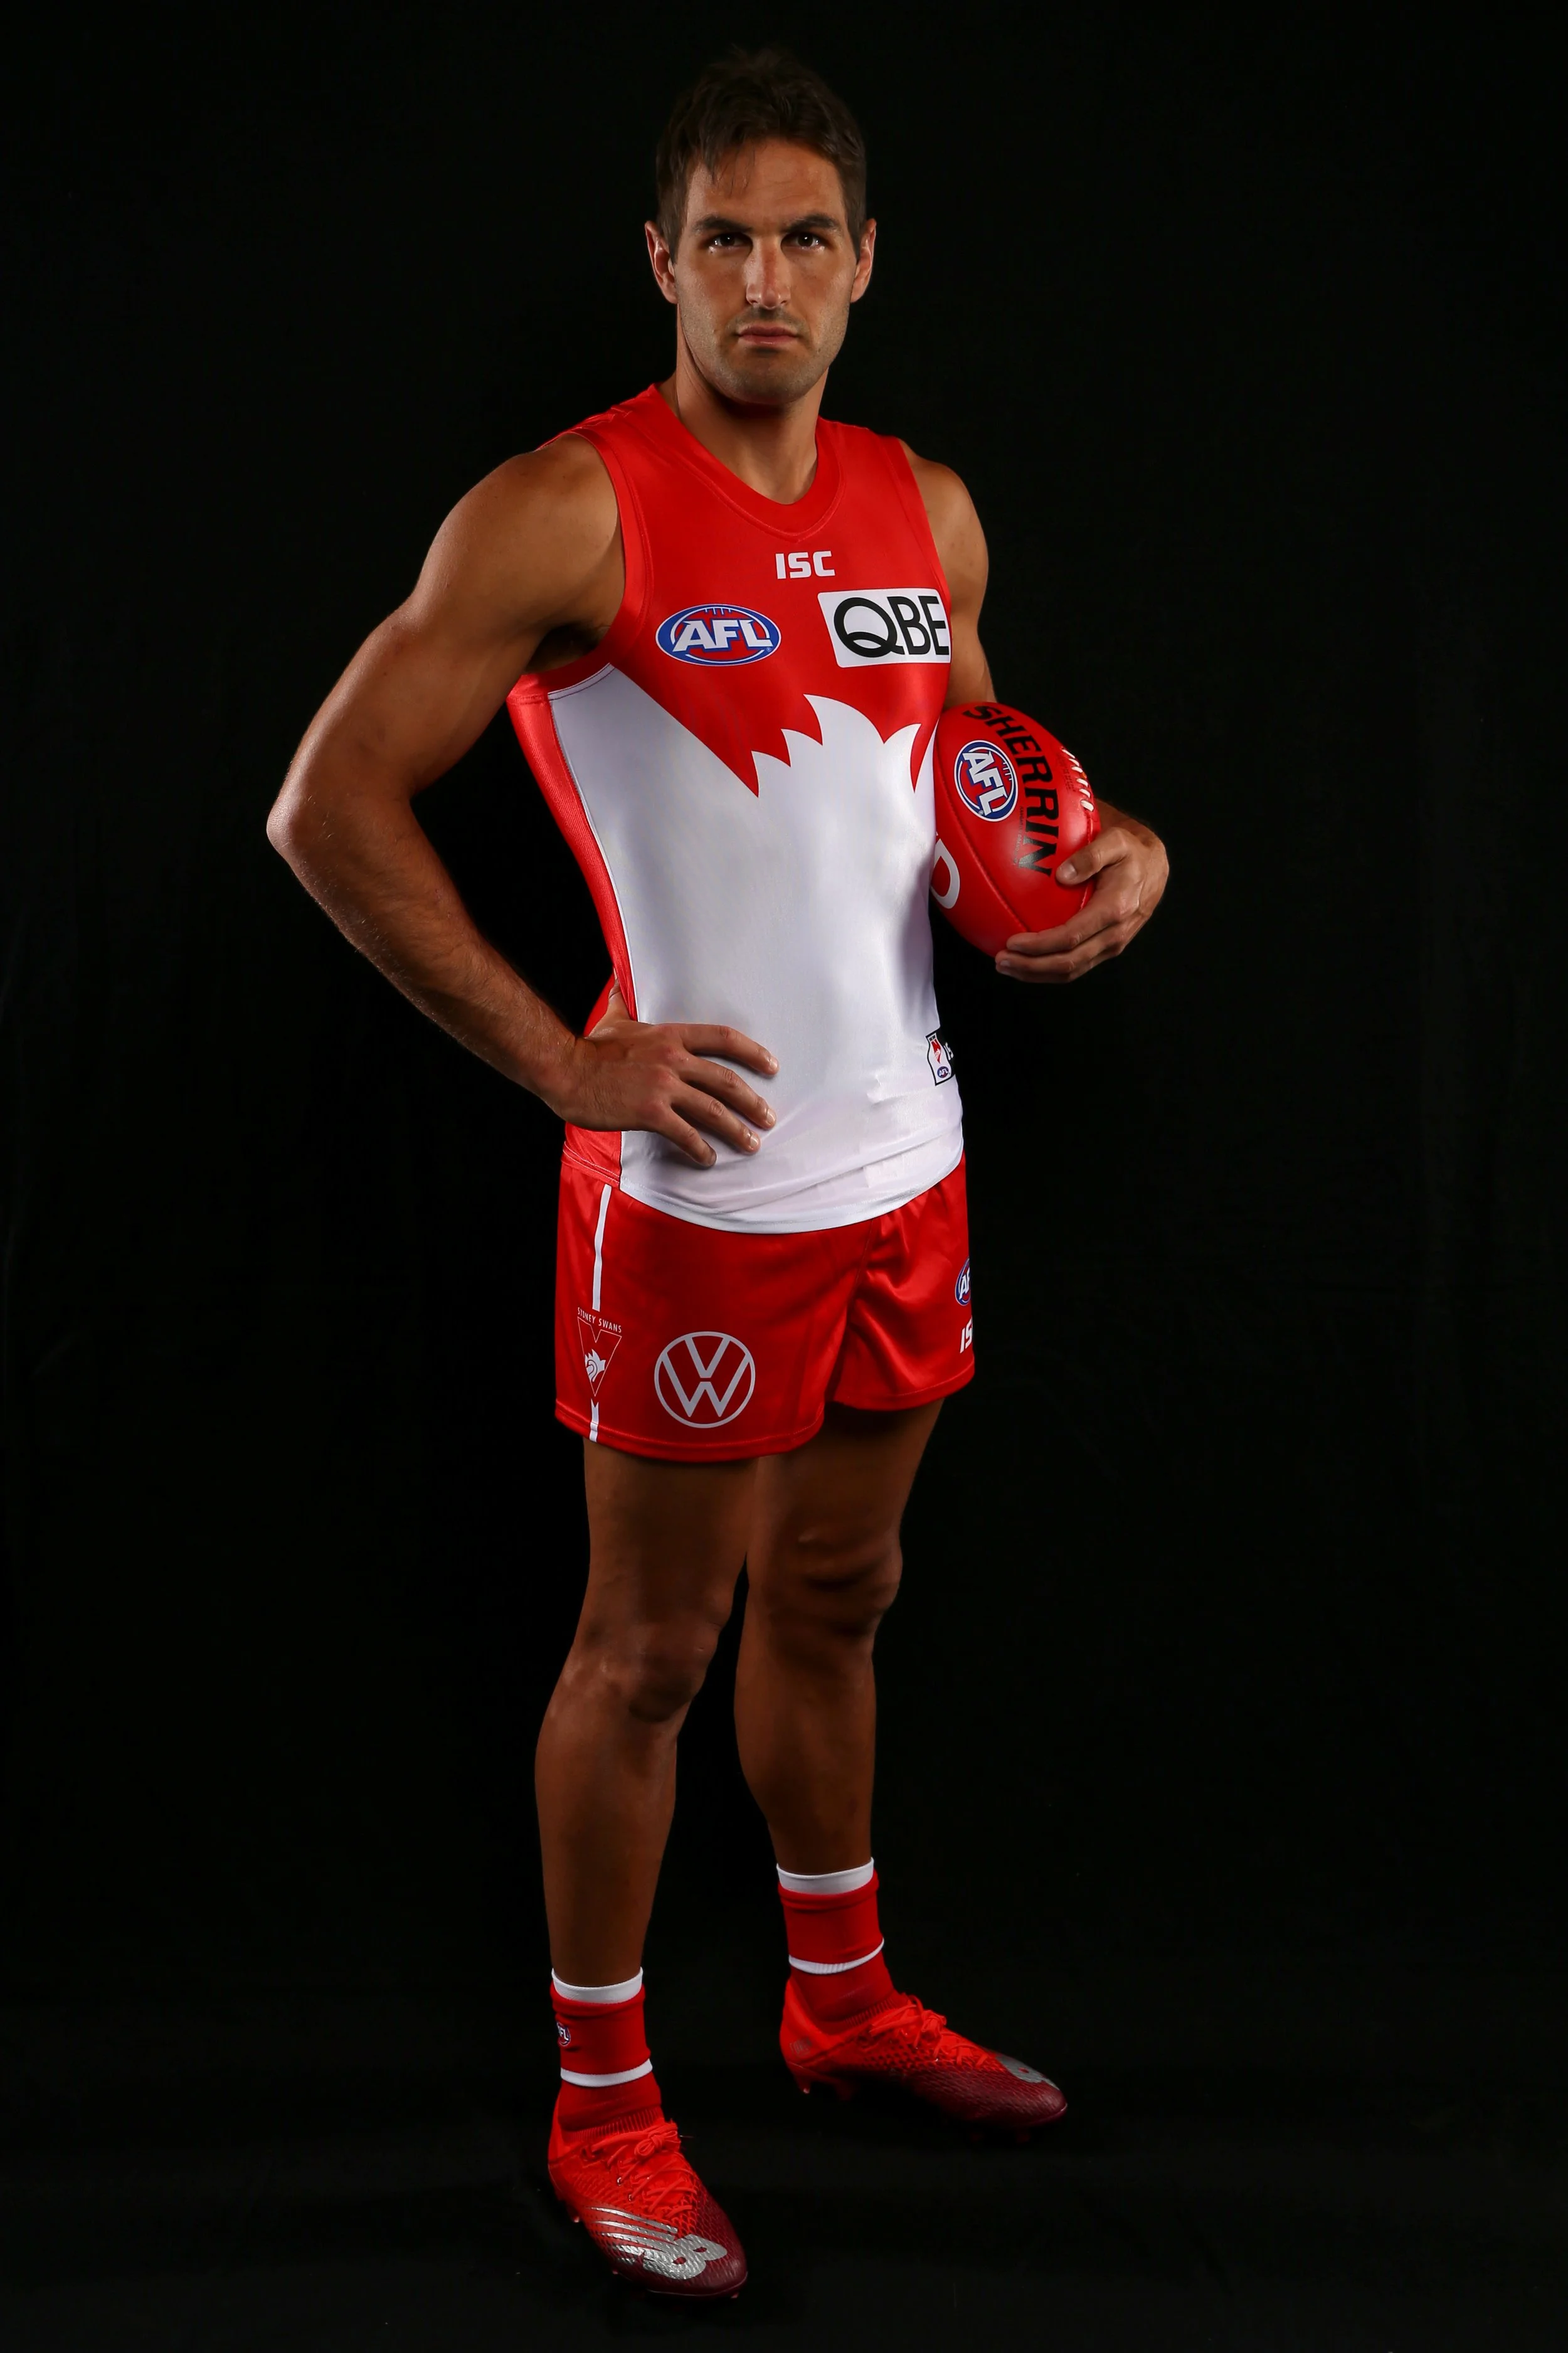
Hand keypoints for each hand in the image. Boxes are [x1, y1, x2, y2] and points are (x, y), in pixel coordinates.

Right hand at [544, 985, 777, 1167]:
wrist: (564, 1069)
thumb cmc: (589, 1047)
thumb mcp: (615, 1017)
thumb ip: (625, 1000)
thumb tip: (620, 981)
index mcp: (671, 1035)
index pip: (723, 1039)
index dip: (753, 1052)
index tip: (772, 1066)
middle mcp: (673, 1059)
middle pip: (726, 1081)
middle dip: (753, 1102)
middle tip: (768, 1119)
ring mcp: (663, 1086)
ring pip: (713, 1111)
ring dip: (737, 1130)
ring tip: (751, 1144)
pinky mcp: (650, 1113)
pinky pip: (686, 1134)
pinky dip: (701, 1150)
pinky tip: (708, 1159)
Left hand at [995, 809, 1168, 983]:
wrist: (1155, 866)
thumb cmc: (1131, 851)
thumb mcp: (1116, 841)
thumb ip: (1091, 855)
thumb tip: (1062, 875)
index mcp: (1115, 909)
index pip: (1072, 937)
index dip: (1040, 945)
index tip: (1012, 942)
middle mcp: (1115, 934)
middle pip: (1068, 963)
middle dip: (1031, 967)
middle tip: (1001, 961)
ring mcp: (1112, 945)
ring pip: (1071, 971)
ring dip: (1036, 974)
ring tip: (1007, 967)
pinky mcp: (1106, 948)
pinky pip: (1076, 966)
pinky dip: (1048, 970)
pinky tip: (1026, 962)